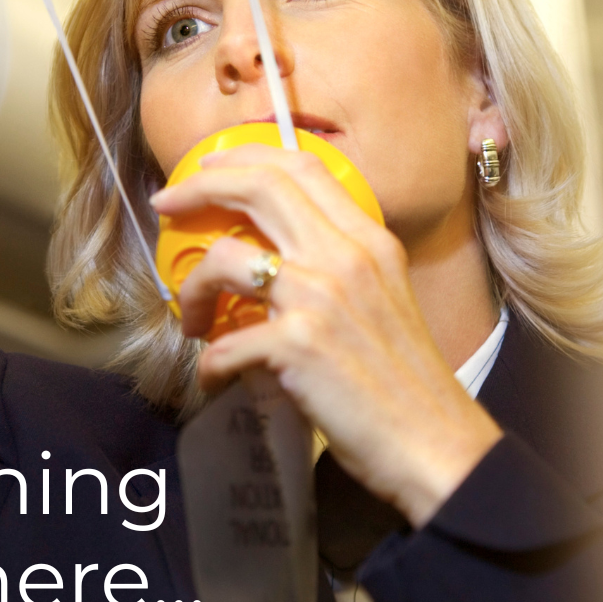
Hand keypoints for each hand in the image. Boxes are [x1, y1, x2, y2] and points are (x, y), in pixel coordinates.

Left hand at [149, 143, 502, 527]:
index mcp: (369, 242)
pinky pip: (224, 345)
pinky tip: (216, 380)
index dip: (246, 157)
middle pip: (260, 187)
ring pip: (225, 259)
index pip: (303, 168)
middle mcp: (346, 258)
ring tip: (192, 321)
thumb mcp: (385, 299)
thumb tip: (276, 260)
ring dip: (192, 290)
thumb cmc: (406, 382)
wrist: (434, 444)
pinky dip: (210, 365)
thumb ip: (339, 268)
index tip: (208, 167)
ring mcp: (320, 298)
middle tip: (167, 204)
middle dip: (200, 186)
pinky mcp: (298, 346)